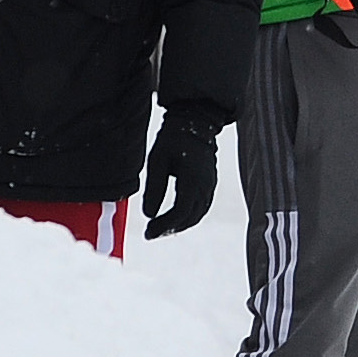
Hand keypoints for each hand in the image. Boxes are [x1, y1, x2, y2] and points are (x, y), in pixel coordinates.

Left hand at [141, 110, 223, 238]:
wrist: (195, 123)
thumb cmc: (173, 139)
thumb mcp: (157, 160)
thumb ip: (154, 188)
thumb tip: (148, 214)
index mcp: (192, 179)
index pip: (180, 211)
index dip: (163, 225)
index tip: (148, 232)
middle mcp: (205, 186)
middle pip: (189, 218)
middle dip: (169, 228)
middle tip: (150, 233)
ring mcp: (210, 186)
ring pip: (196, 215)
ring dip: (178, 225)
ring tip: (159, 227)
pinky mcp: (210, 185)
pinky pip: (200, 208)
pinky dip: (187, 217)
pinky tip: (173, 217)